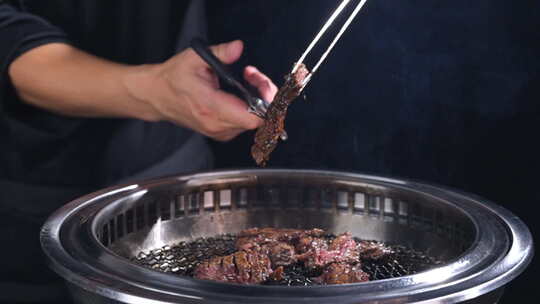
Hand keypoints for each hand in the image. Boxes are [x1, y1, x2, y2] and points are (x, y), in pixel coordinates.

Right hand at [129, 40, 277, 140]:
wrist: (157, 96)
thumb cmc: (174, 78)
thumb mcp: (195, 58)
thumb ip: (220, 53)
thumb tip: (238, 48)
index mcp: (210, 107)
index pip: (252, 118)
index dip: (266, 102)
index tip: (261, 83)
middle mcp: (216, 124)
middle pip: (258, 118)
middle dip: (262, 95)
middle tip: (253, 76)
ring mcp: (218, 132)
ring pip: (253, 122)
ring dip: (256, 101)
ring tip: (246, 80)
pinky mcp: (220, 133)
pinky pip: (244, 124)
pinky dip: (248, 108)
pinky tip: (240, 94)